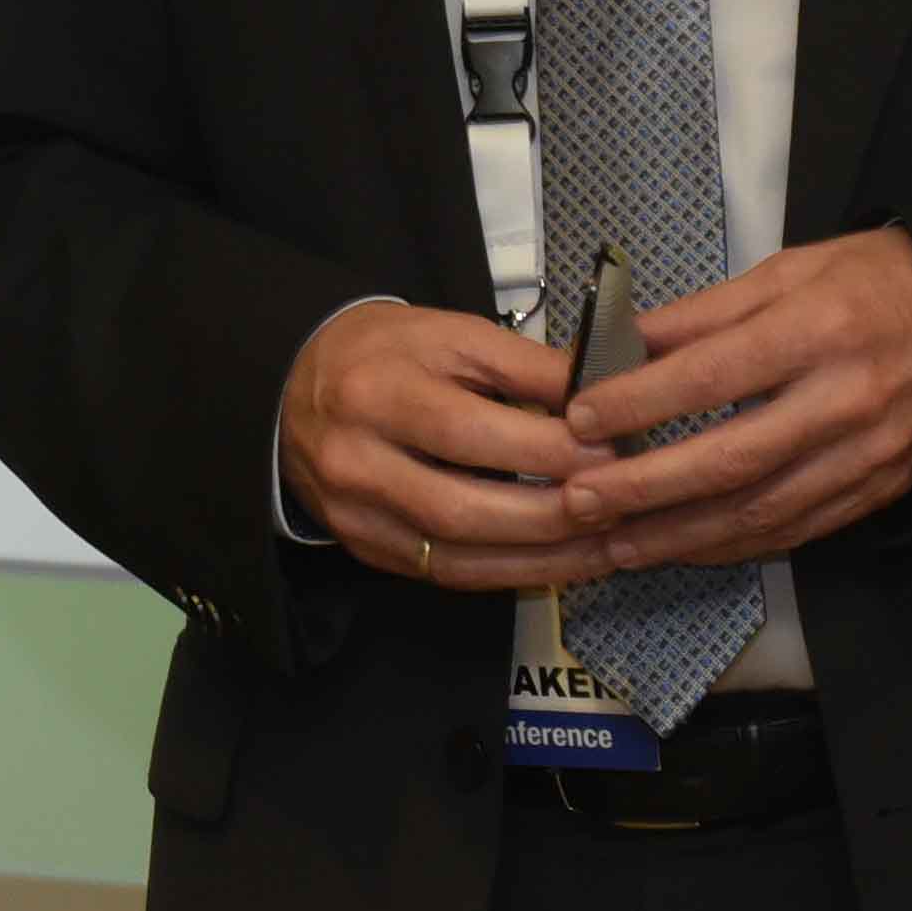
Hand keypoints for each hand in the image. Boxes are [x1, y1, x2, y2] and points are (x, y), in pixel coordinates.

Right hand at [280, 302, 612, 592]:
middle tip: (618, 504)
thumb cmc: (385, 353)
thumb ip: (527, 367)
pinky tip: (560, 564)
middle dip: (552, 515)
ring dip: (542, 560)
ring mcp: (356, 515)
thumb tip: (606, 399)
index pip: (470, 433)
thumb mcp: (451, 334)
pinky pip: (446, 576)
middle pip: (463, 508)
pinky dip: (510, 574)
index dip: (547, 450)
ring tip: (606, 545)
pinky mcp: (365, 548)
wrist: (292, 384)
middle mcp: (356, 462)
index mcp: (378, 393)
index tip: (613, 450)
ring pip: (456, 558)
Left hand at [555, 228, 911, 571]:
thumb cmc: (880, 285)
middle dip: (646, 486)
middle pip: (730, 458)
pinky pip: (797, 531)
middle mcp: (845, 400)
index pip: (712, 375)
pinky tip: (687, 547)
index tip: (581, 417)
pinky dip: (736, 546)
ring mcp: (867, 456)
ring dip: (681, 534)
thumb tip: (626, 343)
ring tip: (618, 541)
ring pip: (761, 510)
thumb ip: (707, 312)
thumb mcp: (792, 270)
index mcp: (819, 329)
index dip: (639, 402)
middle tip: (582, 499)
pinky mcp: (879, 492)